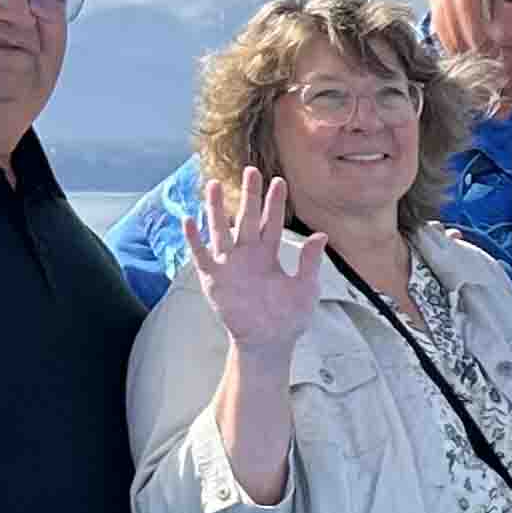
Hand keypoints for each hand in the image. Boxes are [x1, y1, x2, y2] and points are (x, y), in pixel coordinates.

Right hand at [182, 167, 319, 353]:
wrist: (268, 342)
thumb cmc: (288, 317)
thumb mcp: (306, 288)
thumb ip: (310, 261)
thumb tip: (322, 234)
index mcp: (269, 254)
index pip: (272, 222)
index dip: (274, 203)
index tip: (279, 181)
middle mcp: (248, 254)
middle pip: (247, 218)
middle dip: (248, 195)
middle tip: (251, 170)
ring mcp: (229, 264)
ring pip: (220, 230)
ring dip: (216, 209)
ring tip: (213, 185)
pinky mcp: (213, 278)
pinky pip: (201, 255)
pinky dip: (194, 239)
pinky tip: (189, 220)